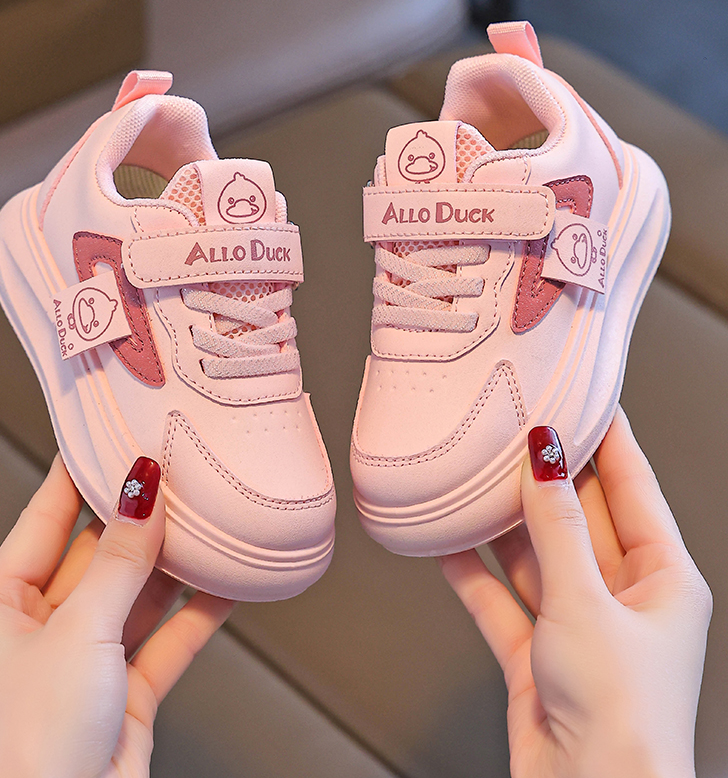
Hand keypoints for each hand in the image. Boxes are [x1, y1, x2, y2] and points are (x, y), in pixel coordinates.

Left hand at [0, 455, 233, 777]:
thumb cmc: (34, 746)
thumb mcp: (79, 632)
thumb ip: (120, 561)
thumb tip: (141, 493)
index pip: (42, 521)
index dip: (75, 477)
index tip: (106, 438)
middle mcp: (39, 630)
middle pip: (96, 555)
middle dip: (135, 518)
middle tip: (172, 475)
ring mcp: (85, 659)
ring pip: (136, 594)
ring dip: (171, 563)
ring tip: (206, 520)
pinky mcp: (124, 689)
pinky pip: (166, 637)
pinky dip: (197, 612)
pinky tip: (226, 583)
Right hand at [441, 408, 711, 777]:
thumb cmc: (622, 715)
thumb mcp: (586, 601)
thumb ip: (558, 526)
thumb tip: (545, 456)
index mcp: (664, 578)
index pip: (633, 485)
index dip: (607, 436)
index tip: (580, 394)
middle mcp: (622, 596)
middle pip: (578, 516)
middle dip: (545, 475)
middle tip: (511, 428)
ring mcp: (577, 623)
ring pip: (535, 554)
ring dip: (503, 523)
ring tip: (472, 477)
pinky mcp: (537, 652)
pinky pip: (500, 597)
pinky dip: (473, 573)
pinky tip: (446, 544)